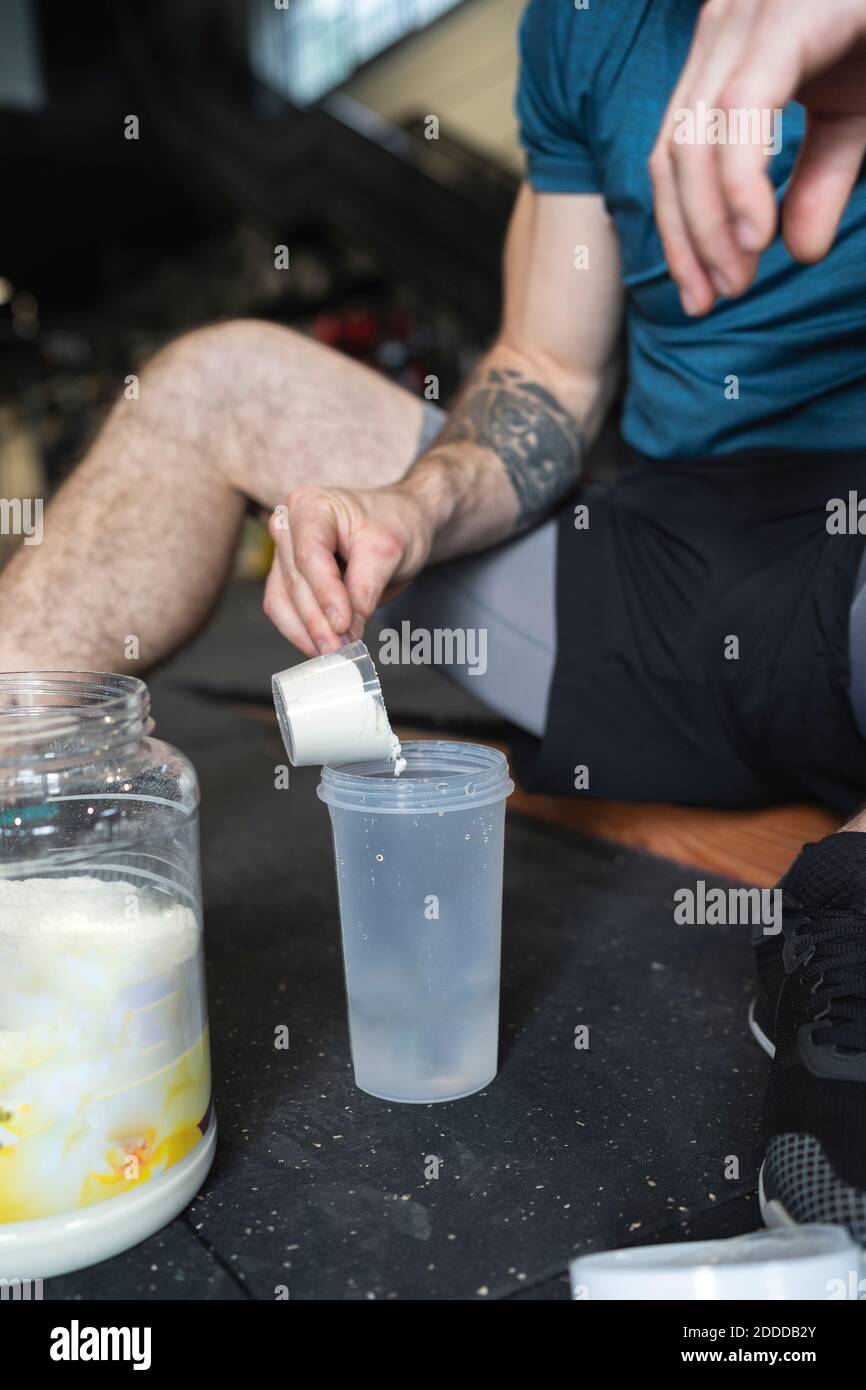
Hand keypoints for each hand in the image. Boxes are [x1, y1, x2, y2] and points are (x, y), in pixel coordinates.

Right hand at [264, 483, 433, 656]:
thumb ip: (365, 587)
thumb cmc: (396, 525)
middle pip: (295, 582)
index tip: (343, 625)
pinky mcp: (287, 578)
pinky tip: (324, 646)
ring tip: (335, 653)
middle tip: (342, 649)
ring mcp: (284, 553)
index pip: (310, 555)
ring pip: (282, 601)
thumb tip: (346, 629)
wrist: (401, 525)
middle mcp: (287, 526)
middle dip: (317, 621)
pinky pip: (284, 610)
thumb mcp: (389, 550)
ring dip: (306, 632)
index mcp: (310, 505)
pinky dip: (302, 632)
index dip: (325, 594)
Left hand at [649, 0, 865, 315]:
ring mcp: (746, 15)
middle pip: (671, 156)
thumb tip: (797, 253)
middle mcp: (723, 27)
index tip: (700, 294)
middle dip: (686, 239)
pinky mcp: (783, 15)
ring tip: (737, 278)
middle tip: (714, 298)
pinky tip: (756, 235)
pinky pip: (740, 112)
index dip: (679, 231)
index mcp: (727, 51)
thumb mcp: (853, 119)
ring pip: (695, 141)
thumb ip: (819, 180)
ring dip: (709, 224)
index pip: (673, 156)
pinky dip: (740, 181)